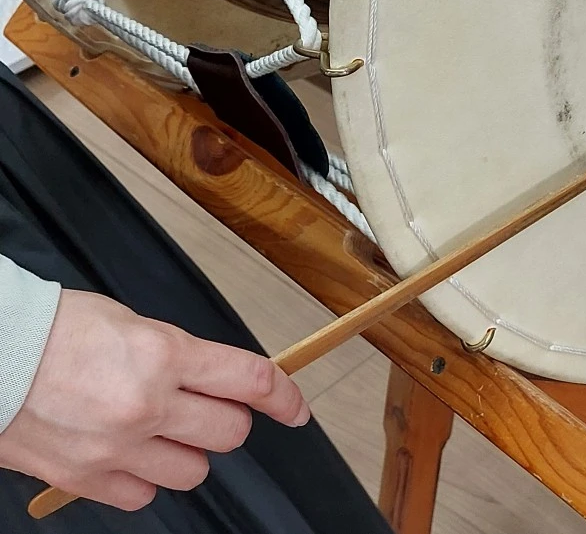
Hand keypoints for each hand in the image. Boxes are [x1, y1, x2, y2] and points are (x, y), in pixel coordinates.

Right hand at [0, 289, 309, 509]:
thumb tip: (210, 378)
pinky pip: (144, 496)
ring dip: (189, 451)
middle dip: (229, 419)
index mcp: (165, 355)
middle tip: (207, 406)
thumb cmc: (57, 330)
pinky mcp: (87, 480)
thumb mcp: (134, 323)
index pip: (250, 381)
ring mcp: (118, 449)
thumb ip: (178, 355)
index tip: (295, 409)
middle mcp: (149, 406)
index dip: (283, 397)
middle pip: (229, 432)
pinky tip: (128, 452)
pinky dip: (145, 479)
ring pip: (194, 471)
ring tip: (162, 428)